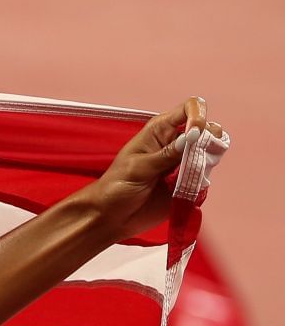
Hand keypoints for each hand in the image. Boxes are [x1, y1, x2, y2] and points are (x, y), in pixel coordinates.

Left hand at [76, 97, 223, 240]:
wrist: (112, 217)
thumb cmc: (116, 187)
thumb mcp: (138, 168)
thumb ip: (167, 154)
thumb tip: (193, 136)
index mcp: (161, 130)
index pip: (189, 108)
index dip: (198, 116)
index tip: (196, 133)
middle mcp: (177, 142)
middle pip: (209, 130)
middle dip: (209, 142)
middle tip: (192, 161)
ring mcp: (185, 162)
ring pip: (212, 152)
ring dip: (207, 163)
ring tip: (186, 178)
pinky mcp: (189, 181)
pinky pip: (207, 175)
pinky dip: (203, 180)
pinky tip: (187, 188)